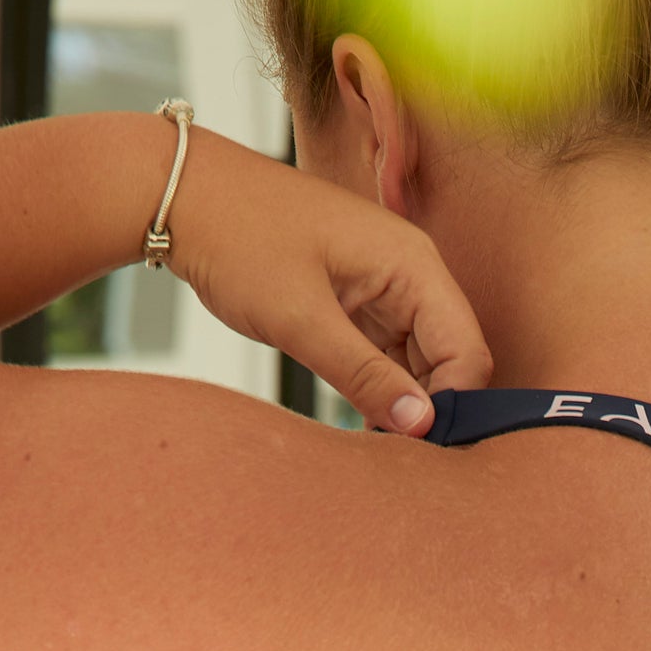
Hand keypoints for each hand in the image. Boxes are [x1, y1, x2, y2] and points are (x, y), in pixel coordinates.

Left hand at [159, 124, 491, 433]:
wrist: (184, 196)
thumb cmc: (239, 235)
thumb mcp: (302, 318)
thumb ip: (365, 376)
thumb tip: (420, 424)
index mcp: (413, 263)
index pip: (467, 351)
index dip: (452, 405)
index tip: (418, 447)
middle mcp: (410, 272)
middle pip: (450, 359)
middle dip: (429, 407)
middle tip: (394, 454)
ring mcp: (384, 286)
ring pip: (419, 362)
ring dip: (402, 401)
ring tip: (373, 437)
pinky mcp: (357, 301)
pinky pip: (387, 354)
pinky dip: (378, 385)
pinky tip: (359, 414)